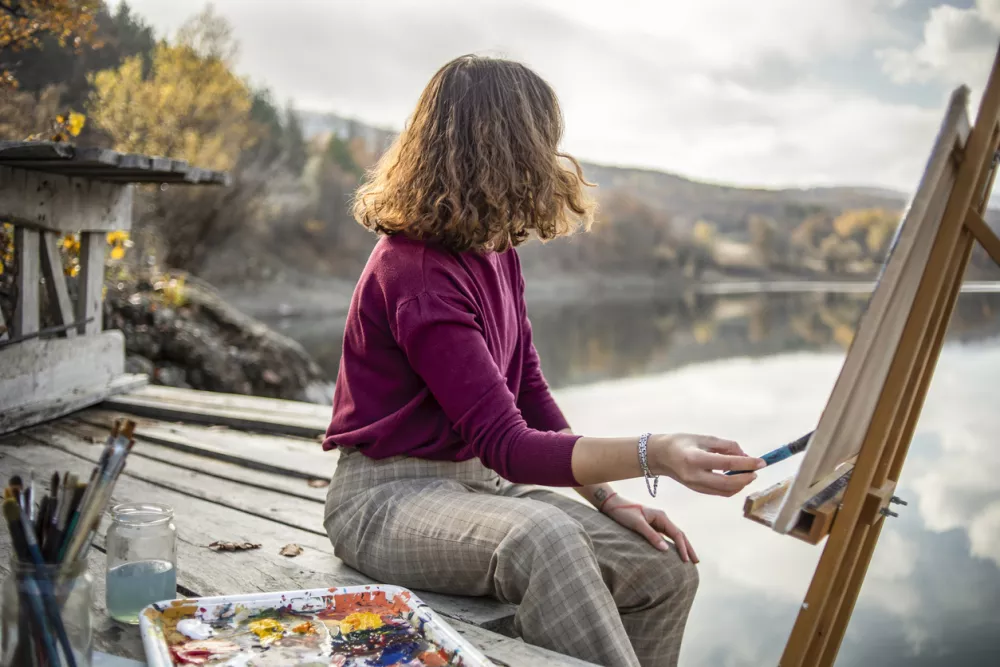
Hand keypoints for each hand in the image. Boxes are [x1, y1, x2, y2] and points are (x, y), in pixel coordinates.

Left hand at [600, 493, 697, 562]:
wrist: (613, 505)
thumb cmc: (624, 513)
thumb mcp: (637, 524)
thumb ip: (651, 536)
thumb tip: (666, 549)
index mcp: (661, 516)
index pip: (677, 534)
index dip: (683, 548)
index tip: (687, 561)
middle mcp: (662, 518)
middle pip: (679, 534)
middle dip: (688, 548)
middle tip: (696, 562)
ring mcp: (657, 522)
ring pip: (673, 536)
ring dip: (681, 547)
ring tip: (688, 559)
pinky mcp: (651, 526)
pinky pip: (665, 537)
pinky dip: (672, 545)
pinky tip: (673, 553)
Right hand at [649, 434, 764, 496]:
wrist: (660, 456)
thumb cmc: (681, 442)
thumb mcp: (703, 438)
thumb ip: (726, 446)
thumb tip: (745, 456)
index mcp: (695, 458)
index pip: (727, 464)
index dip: (747, 463)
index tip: (761, 462)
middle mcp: (694, 475)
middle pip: (728, 483)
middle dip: (746, 478)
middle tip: (756, 471)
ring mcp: (695, 486)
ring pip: (725, 491)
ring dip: (741, 484)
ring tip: (747, 473)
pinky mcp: (697, 490)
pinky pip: (719, 492)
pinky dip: (732, 487)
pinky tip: (736, 478)